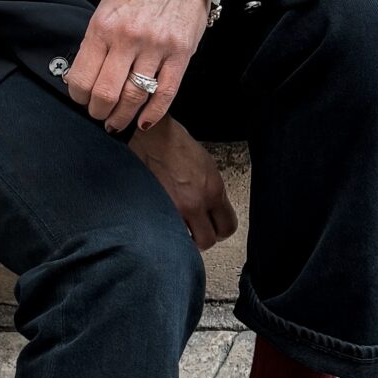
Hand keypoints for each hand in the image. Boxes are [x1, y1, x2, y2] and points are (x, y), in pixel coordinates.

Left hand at [63, 0, 221, 133]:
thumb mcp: (108, 8)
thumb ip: (96, 41)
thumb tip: (83, 77)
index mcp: (103, 26)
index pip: (82, 77)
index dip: (78, 96)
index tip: (82, 99)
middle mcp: (128, 37)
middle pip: (106, 92)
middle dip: (99, 112)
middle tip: (99, 114)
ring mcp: (156, 46)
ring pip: (134, 97)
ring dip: (123, 116)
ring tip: (117, 121)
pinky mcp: (181, 53)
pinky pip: (165, 93)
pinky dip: (153, 113)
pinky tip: (144, 120)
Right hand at [129, 114, 237, 250]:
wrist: (150, 136)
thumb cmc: (175, 144)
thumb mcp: (207, 165)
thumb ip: (212, 191)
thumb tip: (212, 208)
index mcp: (213, 190)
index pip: (228, 227)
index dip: (221, 230)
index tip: (214, 227)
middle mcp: (196, 203)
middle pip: (207, 241)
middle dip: (202, 237)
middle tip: (195, 230)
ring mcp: (174, 209)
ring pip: (184, 241)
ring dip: (182, 237)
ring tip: (177, 225)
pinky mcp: (155, 209)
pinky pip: (164, 231)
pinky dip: (164, 229)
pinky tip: (162, 220)